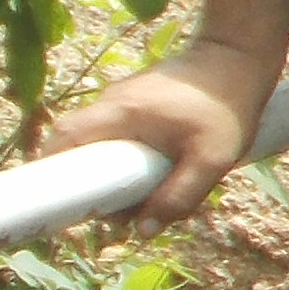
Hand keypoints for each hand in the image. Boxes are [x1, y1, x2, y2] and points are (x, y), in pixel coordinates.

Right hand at [45, 39, 276, 224]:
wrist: (238, 58)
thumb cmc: (227, 108)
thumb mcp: (212, 159)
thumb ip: (179, 197)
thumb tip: (142, 231)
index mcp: (120, 113)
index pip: (63, 139)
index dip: (50, 172)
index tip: (59, 205)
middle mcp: (112, 104)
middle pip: (75, 147)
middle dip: (88, 185)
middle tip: (115, 213)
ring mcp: (122, 102)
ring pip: (98, 147)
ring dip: (111, 177)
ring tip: (142, 199)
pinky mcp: (135, 105)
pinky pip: (116, 138)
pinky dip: (125, 161)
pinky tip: (156, 176)